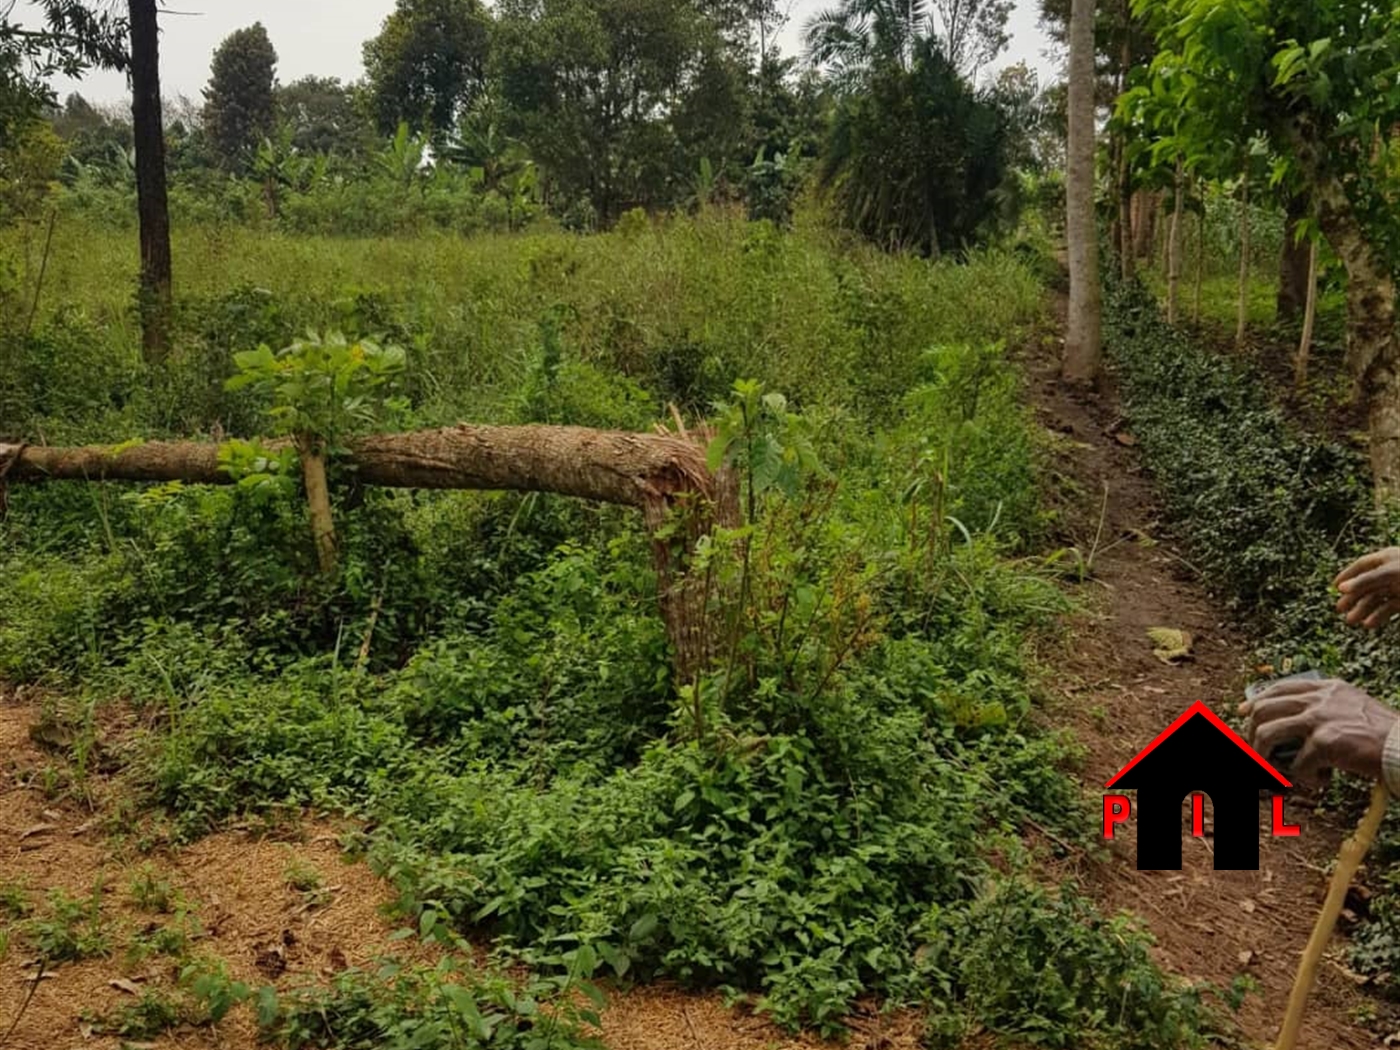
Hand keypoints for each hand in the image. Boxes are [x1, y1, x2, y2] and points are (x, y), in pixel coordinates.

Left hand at [1238, 678, 1396, 784]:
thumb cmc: (1383, 734)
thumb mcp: (1354, 706)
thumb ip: (1326, 707)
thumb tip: (1289, 722)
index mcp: (1328, 687)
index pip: (1280, 687)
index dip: (1257, 700)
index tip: (1244, 712)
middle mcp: (1320, 699)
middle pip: (1264, 709)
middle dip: (1252, 733)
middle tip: (1257, 750)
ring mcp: (1320, 719)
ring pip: (1268, 734)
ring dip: (1264, 756)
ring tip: (1276, 769)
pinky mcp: (1324, 742)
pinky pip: (1297, 765)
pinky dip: (1306, 778)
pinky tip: (1322, 780)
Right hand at [1336, 548, 1399, 629]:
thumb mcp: (1390, 573)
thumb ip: (1365, 581)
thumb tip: (1340, 588)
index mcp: (1388, 559)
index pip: (1362, 565)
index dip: (1347, 575)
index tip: (1334, 586)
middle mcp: (1393, 572)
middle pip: (1367, 584)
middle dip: (1353, 597)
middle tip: (1339, 609)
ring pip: (1377, 599)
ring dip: (1363, 610)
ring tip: (1351, 622)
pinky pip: (1389, 609)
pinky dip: (1378, 617)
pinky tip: (1369, 624)